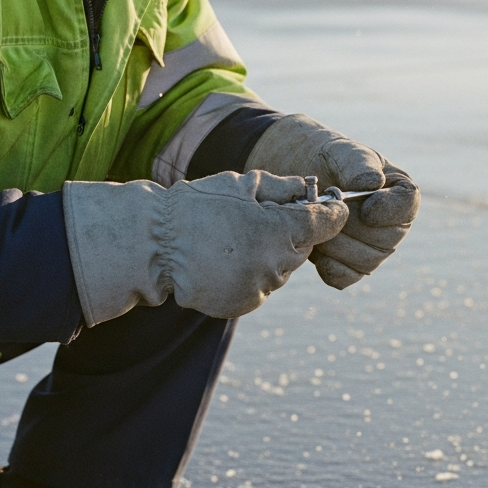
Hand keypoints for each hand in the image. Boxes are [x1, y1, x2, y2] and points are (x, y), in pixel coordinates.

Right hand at [63, 171, 347, 323]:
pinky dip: (253, 273)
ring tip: (238, 238)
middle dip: (294, 232)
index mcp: (280, 229)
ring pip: (282, 268)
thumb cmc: (198, 206)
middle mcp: (275, 263)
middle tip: (268, 217)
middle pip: (303, 247)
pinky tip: (228, 258)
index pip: (326, 223)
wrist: (155, 244)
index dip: (331, 213)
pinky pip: (261, 285)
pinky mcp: (243, 303)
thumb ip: (283, 187)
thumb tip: (311, 187)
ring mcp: (259, 287)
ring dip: (271, 254)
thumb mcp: (242, 184)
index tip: (331, 206)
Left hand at [244, 114, 420, 287]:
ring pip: (364, 262)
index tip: (365, 207)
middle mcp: (392, 225)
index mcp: (398, 192)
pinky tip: (314, 249)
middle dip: (352, 227)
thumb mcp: (341, 152)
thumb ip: (358, 165)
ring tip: (315, 222)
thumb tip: (374, 183)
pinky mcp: (348, 266)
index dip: (389, 211)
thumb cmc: (326, 159)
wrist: (298, 176)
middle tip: (326, 210)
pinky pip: (345, 277)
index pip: (407, 206)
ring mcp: (372, 249)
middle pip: (385, 240)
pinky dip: (329, 267)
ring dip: (336, 244)